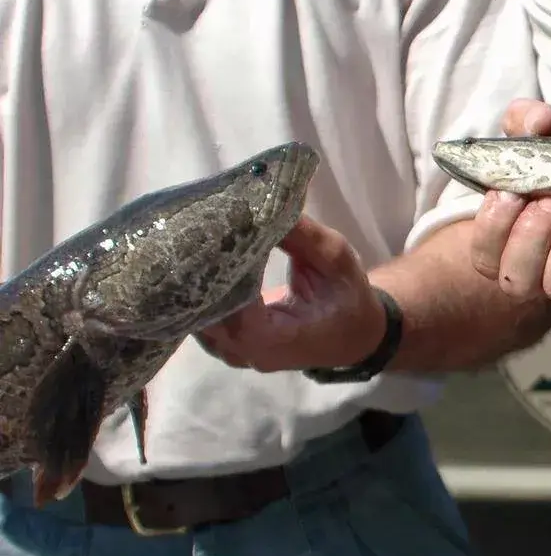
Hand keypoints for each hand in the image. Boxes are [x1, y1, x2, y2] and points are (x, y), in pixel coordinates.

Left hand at [197, 217, 385, 372]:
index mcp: (279, 341)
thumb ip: (302, 235)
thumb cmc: (347, 298)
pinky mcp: (224, 343)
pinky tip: (201, 260)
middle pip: (202, 316)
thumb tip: (263, 203)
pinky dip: (197, 290)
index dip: (222, 278)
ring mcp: (232, 352)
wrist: (352, 333)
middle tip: (201, 230)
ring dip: (193, 281)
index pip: (233, 315)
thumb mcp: (337, 259)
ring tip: (197, 241)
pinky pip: (199, 318)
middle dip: (199, 275)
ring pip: (192, 318)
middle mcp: (248, 352)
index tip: (221, 239)